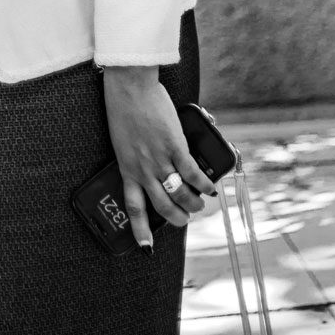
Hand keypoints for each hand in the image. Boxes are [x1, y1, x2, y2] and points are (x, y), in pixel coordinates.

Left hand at [102, 66, 213, 249]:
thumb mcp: (123, 140)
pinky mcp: (174, 147)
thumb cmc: (123, 109)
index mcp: (127, 168)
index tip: (146, 247)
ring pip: (180, 194)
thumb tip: (158, 163)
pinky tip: (211, 188)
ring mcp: (159, 159)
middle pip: (162, 207)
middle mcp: (143, 169)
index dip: (140, 230)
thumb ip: (138, 156)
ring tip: (200, 205)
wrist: (130, 88)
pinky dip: (204, 184)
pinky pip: (192, 173)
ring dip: (193, 205)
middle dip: (177, 219)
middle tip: (184, 221)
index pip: (133, 208)